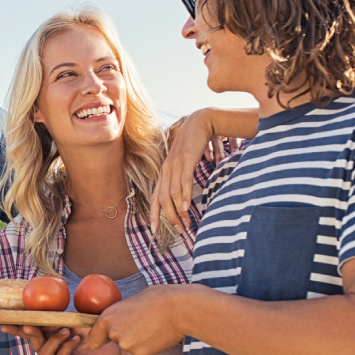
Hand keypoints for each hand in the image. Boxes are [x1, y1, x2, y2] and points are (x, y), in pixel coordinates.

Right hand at [2, 325, 121, 354]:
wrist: (114, 344)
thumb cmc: (94, 331)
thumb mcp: (73, 321)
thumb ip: (57, 318)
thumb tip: (42, 305)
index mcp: (50, 339)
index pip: (29, 335)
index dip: (16, 330)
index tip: (3, 324)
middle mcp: (52, 352)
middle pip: (33, 344)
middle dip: (30, 334)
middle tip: (30, 325)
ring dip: (53, 341)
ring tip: (66, 331)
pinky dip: (66, 347)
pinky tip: (75, 340)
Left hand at [86, 285, 195, 354]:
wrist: (178, 309)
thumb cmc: (158, 299)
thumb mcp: (130, 302)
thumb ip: (119, 314)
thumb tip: (115, 320)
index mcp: (107, 317)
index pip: (94, 338)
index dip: (101, 338)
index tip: (107, 338)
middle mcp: (113, 333)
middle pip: (114, 342)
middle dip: (124, 336)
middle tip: (141, 326)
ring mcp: (126, 345)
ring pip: (130, 347)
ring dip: (138, 342)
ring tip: (152, 328)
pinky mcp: (140, 354)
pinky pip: (141, 352)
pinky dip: (148, 347)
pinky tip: (157, 336)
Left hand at [152, 110, 224, 233]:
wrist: (200, 123)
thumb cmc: (193, 145)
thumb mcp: (184, 163)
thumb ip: (181, 178)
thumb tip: (183, 198)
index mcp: (164, 172)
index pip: (154, 197)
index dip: (154, 214)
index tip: (154, 230)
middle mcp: (166, 170)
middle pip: (162, 199)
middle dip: (168, 217)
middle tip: (179, 231)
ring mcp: (175, 165)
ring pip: (172, 193)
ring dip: (178, 211)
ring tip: (185, 224)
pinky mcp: (187, 160)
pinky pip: (184, 181)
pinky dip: (184, 196)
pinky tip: (186, 207)